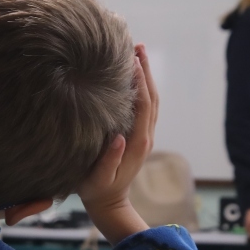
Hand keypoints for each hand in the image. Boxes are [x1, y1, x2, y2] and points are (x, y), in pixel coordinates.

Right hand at [78, 45, 159, 243]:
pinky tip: (133, 75)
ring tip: (137, 53)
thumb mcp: (98, 180)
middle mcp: (145, 136)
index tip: (132, 59)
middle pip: (152, 97)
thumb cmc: (97, 191)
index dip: (140, 82)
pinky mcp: (139, 135)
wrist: (110, 204)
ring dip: (146, 76)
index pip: (144, 106)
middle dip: (146, 70)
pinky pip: (145, 106)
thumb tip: (119, 137)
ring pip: (151, 100)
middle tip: (137, 45)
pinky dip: (142, 87)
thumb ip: (109, 160)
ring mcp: (144, 135)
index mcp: (137, 143)